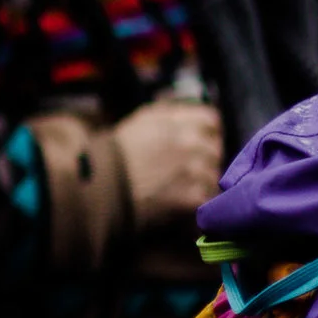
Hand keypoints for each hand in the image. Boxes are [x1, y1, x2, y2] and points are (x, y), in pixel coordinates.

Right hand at [114, 100, 224, 229]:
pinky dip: (197, 201)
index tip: (196, 141)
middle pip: (215, 148)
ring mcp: (196, 170)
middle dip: (204, 157)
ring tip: (180, 188)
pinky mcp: (195, 196)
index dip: (205, 131)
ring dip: (201, 181)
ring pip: (213, 174)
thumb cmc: (117, 152)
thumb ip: (172, 115)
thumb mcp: (142, 120)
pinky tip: (182, 202)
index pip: (212, 120)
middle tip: (185, 168)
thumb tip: (192, 118)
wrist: (102, 187)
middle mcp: (192, 141)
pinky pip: (208, 197)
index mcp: (178, 121)